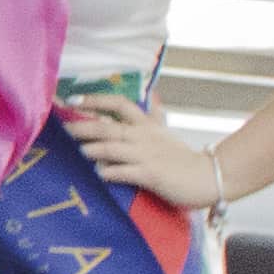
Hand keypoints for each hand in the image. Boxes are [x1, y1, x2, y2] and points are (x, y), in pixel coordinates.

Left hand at [60, 91, 225, 206]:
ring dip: (93, 148)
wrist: (210, 176)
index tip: (73, 99)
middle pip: (108, 126)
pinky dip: (110, 172)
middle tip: (63, 127)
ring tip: (78, 150)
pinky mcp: (150, 174)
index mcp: (146, 125)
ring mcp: (146, 155)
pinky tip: (99, 173)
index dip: (95, 100)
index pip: (119, 104)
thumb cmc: (183, 158)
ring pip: (113, 148)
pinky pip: (125, 172)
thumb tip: (152, 97)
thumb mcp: (166, 133)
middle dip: (83, 125)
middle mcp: (143, 137)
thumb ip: (155, 116)